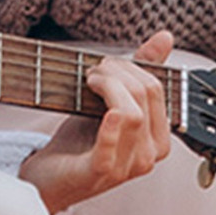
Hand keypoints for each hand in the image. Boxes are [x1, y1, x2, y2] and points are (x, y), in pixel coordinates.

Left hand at [18, 31, 174, 213]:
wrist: (50, 177)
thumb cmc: (82, 141)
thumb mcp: (113, 103)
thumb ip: (139, 73)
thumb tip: (165, 37)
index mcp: (159, 139)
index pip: (158, 89)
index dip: (131, 67)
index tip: (106, 65)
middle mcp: (149, 156)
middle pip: (145, 96)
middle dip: (117, 72)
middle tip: (93, 71)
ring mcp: (127, 166)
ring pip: (131, 113)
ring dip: (107, 86)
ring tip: (88, 81)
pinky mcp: (101, 172)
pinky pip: (112, 143)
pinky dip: (109, 124)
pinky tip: (102, 110)